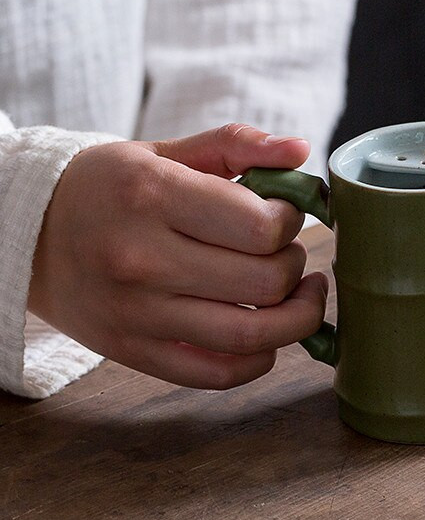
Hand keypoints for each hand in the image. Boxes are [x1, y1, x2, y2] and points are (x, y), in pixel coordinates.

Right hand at [28, 124, 327, 388]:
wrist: (28, 234)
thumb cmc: (109, 189)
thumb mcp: (163, 152)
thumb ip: (235, 145)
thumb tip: (301, 151)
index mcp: (152, 194)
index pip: (262, 226)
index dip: (291, 221)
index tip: (284, 215)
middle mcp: (141, 258)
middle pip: (266, 282)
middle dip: (295, 266)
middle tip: (288, 254)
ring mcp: (136, 313)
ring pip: (253, 335)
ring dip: (297, 318)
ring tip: (301, 296)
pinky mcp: (134, 352)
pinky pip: (219, 374)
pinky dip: (260, 359)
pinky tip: (266, 335)